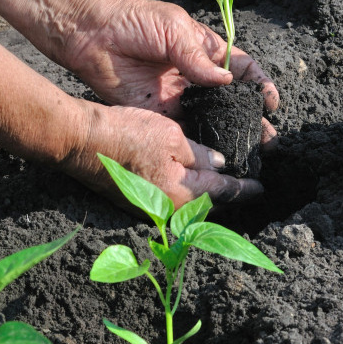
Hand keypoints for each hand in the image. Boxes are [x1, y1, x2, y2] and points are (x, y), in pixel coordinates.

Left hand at [54, 0, 280, 145]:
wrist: (92, 34)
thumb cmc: (135, 21)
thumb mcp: (175, 30)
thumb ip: (199, 59)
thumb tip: (227, 82)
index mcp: (205, 50)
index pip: (241, 69)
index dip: (259, 84)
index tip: (272, 102)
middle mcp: (195, 76)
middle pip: (231, 101)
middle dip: (251, 119)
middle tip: (269, 140)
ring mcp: (178, 96)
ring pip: (211, 119)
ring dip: (230, 134)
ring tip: (251, 153)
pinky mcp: (158, 113)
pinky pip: (183, 130)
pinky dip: (200, 143)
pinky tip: (217, 155)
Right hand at [63, 102, 263, 206]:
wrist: (81, 142)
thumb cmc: (126, 135)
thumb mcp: (171, 136)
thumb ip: (199, 153)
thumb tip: (219, 165)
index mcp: (182, 193)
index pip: (223, 192)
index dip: (244, 189)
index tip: (261, 188)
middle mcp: (168, 208)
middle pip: (208, 206)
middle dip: (228, 197)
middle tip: (246, 188)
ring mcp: (149, 208)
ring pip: (189, 205)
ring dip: (207, 197)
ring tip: (223, 186)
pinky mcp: (135, 201)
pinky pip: (170, 201)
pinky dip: (186, 193)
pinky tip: (190, 182)